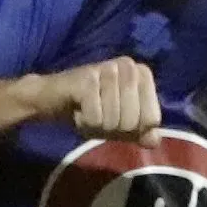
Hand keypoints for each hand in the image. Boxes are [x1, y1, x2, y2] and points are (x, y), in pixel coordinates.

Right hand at [32, 57, 163, 146]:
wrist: (52, 100)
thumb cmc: (91, 109)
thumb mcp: (120, 125)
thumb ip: (141, 132)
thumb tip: (154, 140)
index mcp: (142, 74)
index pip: (153, 119)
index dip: (133, 130)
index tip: (117, 117)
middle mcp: (128, 66)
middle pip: (133, 122)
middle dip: (113, 129)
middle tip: (99, 115)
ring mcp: (108, 69)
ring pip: (114, 121)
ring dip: (97, 126)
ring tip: (87, 111)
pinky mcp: (87, 77)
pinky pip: (95, 118)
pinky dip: (84, 123)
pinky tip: (77, 109)